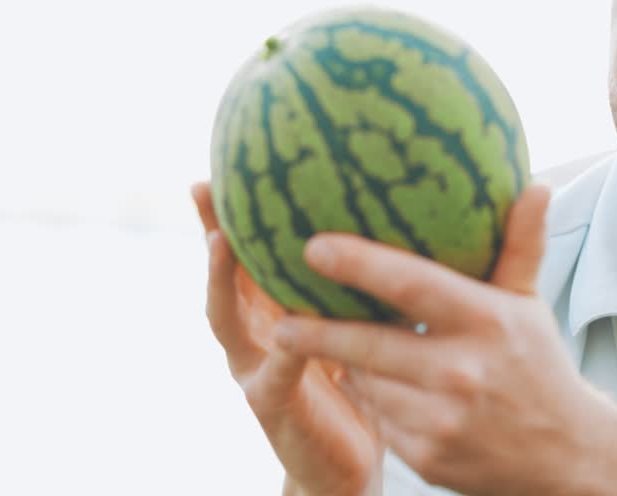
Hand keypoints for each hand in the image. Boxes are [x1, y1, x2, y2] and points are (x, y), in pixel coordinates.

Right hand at [191, 182, 382, 495]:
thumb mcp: (370, 321)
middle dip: (210, 227)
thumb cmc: (367, 383)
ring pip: (226, 316)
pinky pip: (277, 372)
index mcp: (277, 306)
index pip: (253, 248)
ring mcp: (255, 366)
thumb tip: (413, 216)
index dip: (241, 205)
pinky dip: (284, 350)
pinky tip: (291, 331)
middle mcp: (256, 330)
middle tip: (202, 184)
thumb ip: (376, 278)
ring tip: (221, 240)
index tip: (234, 153)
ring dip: (220, 278)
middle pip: (223, 271)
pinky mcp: (272, 405)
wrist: (348, 463)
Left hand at [272, 183, 611, 495]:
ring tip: (345, 349)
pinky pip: (379, 419)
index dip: (357, 264)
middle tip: (281, 316)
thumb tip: (536, 185)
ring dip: (352, 366)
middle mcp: (462, 371)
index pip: (410, 284)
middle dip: (316, 330)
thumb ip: (521, 244)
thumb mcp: (528, 303)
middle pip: (369, 343)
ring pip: (368, 383)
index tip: (312, 247)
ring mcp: (443, 419)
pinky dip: (374, 401)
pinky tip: (383, 388)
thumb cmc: (536, 363)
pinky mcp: (428, 456)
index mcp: (487, 320)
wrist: (566, 454)